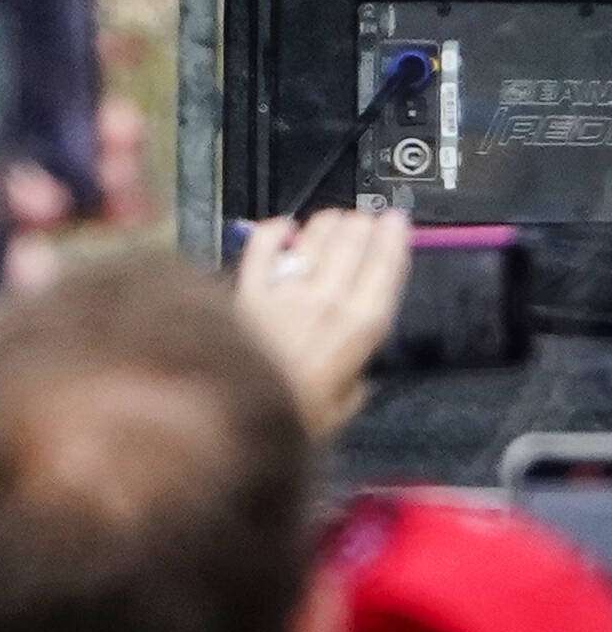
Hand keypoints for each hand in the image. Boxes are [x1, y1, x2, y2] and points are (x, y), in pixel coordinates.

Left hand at [234, 209, 409, 443]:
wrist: (236, 412)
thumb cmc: (301, 415)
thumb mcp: (345, 403)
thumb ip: (352, 376)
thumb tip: (352, 366)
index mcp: (361, 326)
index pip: (384, 271)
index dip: (392, 241)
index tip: (395, 219)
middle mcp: (327, 299)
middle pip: (349, 249)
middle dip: (359, 227)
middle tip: (362, 216)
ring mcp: (285, 290)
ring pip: (311, 243)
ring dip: (325, 225)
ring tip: (333, 216)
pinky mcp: (246, 289)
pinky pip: (260, 249)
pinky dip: (272, 231)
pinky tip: (282, 225)